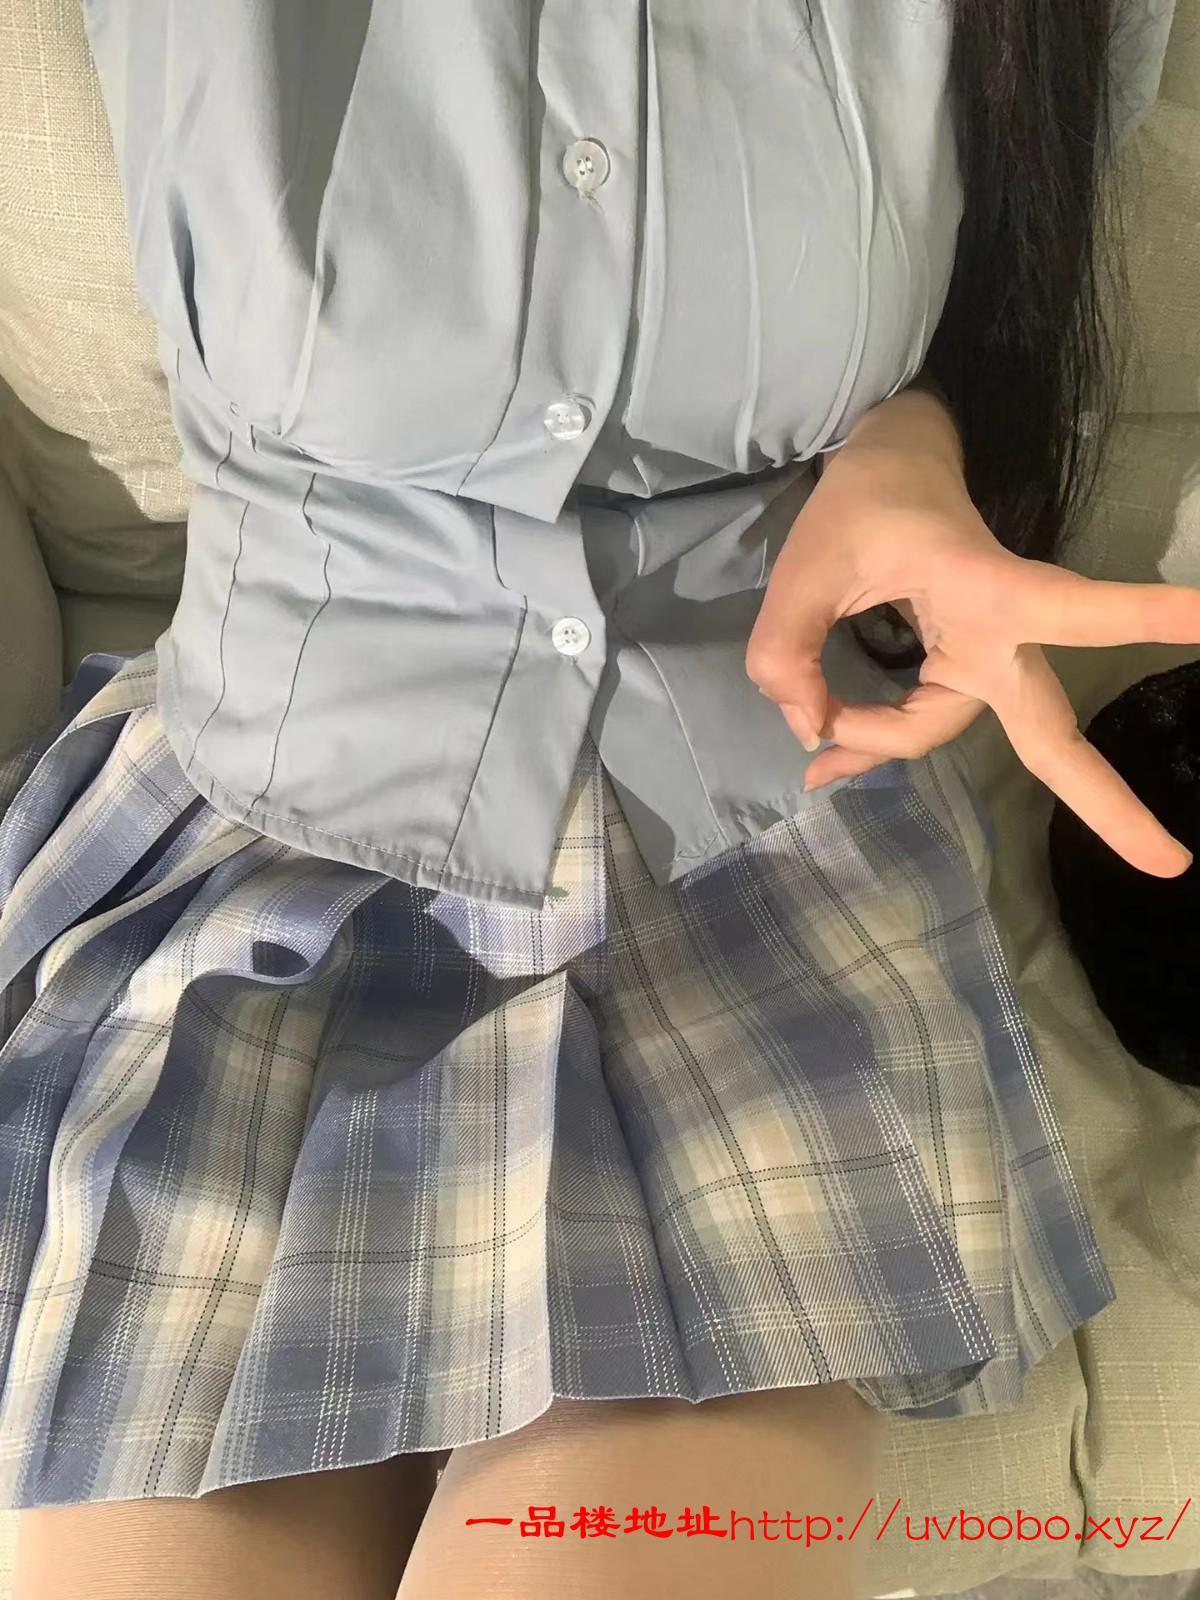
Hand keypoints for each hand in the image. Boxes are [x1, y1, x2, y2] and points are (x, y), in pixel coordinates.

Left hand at [746, 388, 1199, 876]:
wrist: (892, 466)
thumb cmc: (870, 502)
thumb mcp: (808, 562)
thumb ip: (787, 646)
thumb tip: (809, 732)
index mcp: (989, 589)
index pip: (1076, 611)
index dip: (1147, 614)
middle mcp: (1000, 634)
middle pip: (1051, 731)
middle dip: (1107, 801)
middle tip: (1171, 866)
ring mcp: (981, 659)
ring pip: (939, 729)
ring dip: (876, 742)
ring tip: (816, 761)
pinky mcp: (957, 669)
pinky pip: (919, 725)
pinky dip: (872, 744)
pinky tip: (828, 767)